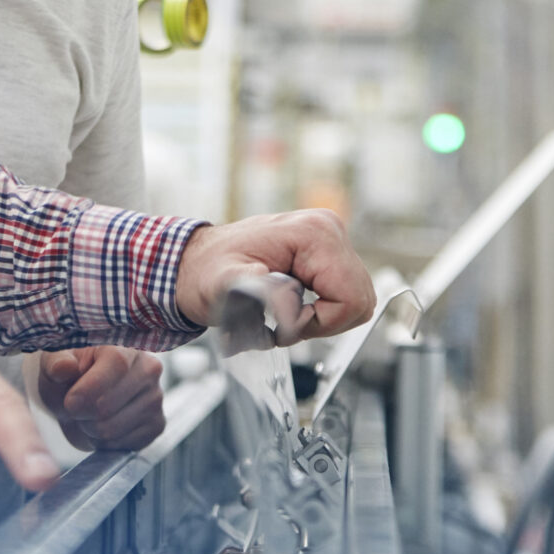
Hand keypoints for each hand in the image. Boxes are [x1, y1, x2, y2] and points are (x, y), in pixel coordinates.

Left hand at [37, 348, 165, 452]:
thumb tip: (63, 367)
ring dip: (90, 429)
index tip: (69, 400)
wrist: (81, 397)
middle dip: (81, 413)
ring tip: (89, 416)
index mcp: (125, 345)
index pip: (116, 366)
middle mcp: (148, 368)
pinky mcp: (157, 424)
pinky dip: (105, 443)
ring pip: (111, 430)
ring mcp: (155, 397)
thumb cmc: (68, 375)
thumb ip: (56, 364)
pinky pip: (123, 445)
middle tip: (76, 407)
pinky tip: (103, 426)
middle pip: (107, 405)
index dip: (87, 389)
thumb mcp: (54, 363)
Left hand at [172, 210, 376, 343]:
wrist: (194, 264)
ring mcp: (330, 241)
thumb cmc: (206, 271)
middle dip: (323, 323)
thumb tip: (293, 312)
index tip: (286, 322)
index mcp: (313, 233)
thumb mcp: (226, 285)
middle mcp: (327, 231)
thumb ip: (262, 294)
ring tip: (284, 314)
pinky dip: (321, 312)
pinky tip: (292, 306)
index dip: (322, 322)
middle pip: (359, 300)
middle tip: (284, 321)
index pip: (351, 298)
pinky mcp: (326, 255)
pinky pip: (344, 296)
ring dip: (321, 320)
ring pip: (355, 301)